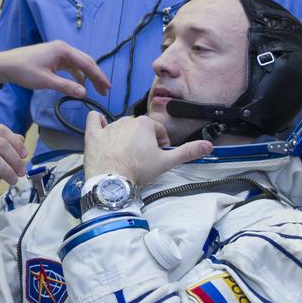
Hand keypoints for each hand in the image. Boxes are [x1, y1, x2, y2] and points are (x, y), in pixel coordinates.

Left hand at [0, 42, 109, 99]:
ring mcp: (58, 53)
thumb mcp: (45, 81)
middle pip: (85, 62)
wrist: (5, 65)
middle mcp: (63, 49)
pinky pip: (70, 67)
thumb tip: (84, 93)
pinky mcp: (53, 59)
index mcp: (63, 50)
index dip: (99, 76)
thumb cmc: (23, 71)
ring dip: (87, 77)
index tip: (107, 87)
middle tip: (105, 91)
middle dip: (96, 76)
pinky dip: (77, 76)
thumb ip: (65, 86)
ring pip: (79, 65)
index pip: (87, 63)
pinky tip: (80, 86)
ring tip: (96, 90)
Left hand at [81, 113, 211, 188]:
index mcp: (145, 124)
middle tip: (142, 159)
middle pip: (139, 129)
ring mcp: (108, 127)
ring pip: (120, 126)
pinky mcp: (93, 134)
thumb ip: (188, 152)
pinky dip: (98, 122)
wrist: (112, 182)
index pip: (158, 131)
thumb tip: (209, 145)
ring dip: (124, 136)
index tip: (157, 157)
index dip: (160, 145)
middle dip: (143, 141)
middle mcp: (127, 120)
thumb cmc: (138, 170)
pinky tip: (102, 129)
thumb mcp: (166, 162)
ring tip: (125, 155)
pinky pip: (94, 120)